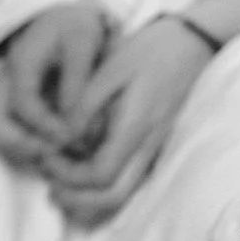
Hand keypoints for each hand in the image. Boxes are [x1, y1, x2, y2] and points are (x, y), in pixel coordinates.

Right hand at [0, 0, 115, 175]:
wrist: (67, 14)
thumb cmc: (75, 25)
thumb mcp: (83, 42)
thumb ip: (77, 77)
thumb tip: (72, 117)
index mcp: (21, 65)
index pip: (23, 104)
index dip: (43, 124)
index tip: (68, 136)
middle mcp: (7, 82)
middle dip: (19, 144)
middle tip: (52, 154)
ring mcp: (8, 92)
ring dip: (22, 146)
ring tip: (55, 155)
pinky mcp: (18, 100)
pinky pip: (12, 127)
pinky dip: (28, 140)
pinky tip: (56, 146)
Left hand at [45, 17, 214, 224]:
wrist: (192, 42)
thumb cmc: (149, 51)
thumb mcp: (108, 72)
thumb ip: (82, 109)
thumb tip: (61, 142)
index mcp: (136, 126)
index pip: (100, 175)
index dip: (67, 176)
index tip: (48, 155)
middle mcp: (149, 145)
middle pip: (113, 197)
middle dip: (76, 198)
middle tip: (51, 180)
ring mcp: (155, 148)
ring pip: (122, 194)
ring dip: (87, 196)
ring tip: (62, 176)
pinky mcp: (155, 145)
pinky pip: (128, 179)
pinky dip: (101, 185)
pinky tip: (84, 165)